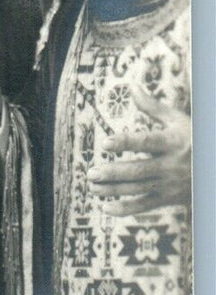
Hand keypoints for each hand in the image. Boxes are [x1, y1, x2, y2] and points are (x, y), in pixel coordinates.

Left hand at [89, 83, 190, 215]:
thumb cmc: (193, 138)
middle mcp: (172, 164)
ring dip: (114, 190)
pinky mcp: (169, 198)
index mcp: (172, 142)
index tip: (105, 143)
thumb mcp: (178, 121)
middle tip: (91, 173)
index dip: (126, 142)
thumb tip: (131, 86)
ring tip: (92, 187)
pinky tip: (106, 207)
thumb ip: (152, 107)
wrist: (214, 169)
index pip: (146, 142)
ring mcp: (170, 183)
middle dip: (114, 172)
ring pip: (139, 189)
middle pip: (139, 170)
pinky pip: (146, 205)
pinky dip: (126, 209)